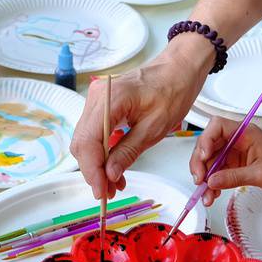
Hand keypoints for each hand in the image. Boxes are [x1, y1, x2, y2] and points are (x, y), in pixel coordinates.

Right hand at [70, 44, 214, 198]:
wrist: (179, 69)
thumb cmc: (173, 90)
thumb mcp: (154, 128)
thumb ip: (128, 152)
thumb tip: (109, 175)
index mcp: (111, 99)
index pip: (88, 142)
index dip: (92, 171)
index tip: (102, 191)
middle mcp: (97, 97)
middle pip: (82, 142)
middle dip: (93, 171)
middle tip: (108, 192)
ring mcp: (98, 100)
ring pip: (86, 140)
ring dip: (97, 164)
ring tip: (114, 183)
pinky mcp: (102, 105)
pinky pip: (95, 133)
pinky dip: (102, 152)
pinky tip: (114, 167)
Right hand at [187, 118, 261, 204]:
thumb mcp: (260, 174)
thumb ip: (234, 177)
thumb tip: (212, 181)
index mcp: (244, 133)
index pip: (217, 126)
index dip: (206, 139)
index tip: (205, 157)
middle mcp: (235, 139)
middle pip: (207, 144)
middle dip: (200, 163)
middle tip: (199, 181)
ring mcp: (232, 151)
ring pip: (208, 160)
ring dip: (204, 177)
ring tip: (206, 195)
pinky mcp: (231, 162)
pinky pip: (215, 171)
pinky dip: (211, 183)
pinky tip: (212, 194)